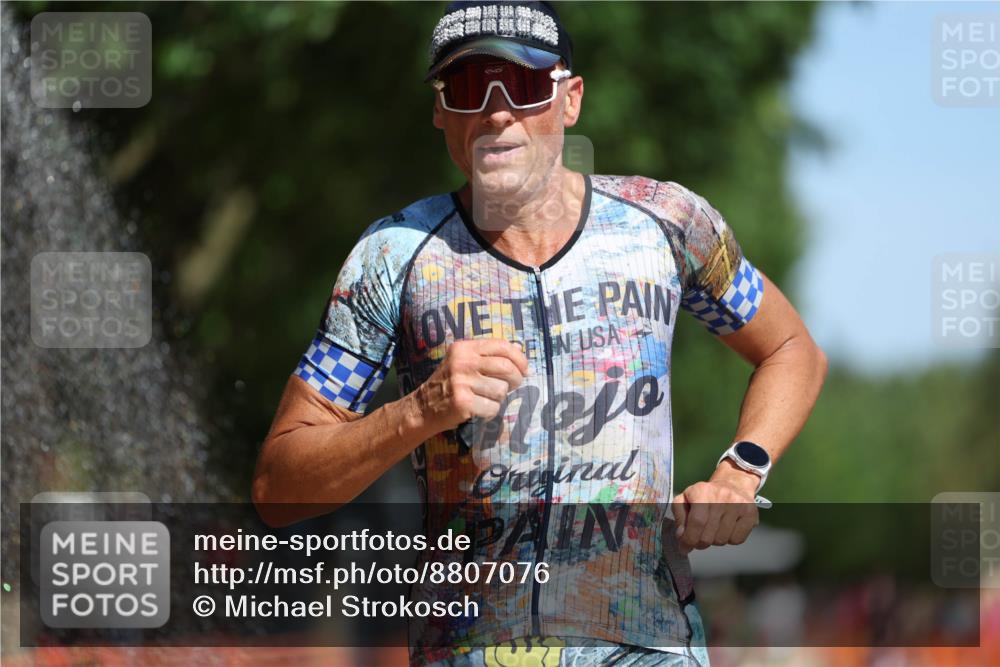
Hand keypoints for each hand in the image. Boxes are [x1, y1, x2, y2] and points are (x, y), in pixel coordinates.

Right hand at [413, 339, 528, 432]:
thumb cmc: (448, 384)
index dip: (519, 358)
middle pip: (505, 367)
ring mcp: (461, 382)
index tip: (525, 369)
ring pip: (501, 390)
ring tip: (485, 398)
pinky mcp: (463, 402)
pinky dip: (490, 412)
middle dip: (516, 379)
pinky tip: (478, 410)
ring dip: (498, 398)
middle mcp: (462, 362)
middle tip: (514, 386)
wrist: (423, 408)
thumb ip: (488, 355)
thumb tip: (519, 347)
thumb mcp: (464, 362)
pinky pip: (492, 407)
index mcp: (464, 348)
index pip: (501, 346)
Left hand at [671, 460, 760, 554]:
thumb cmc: (704, 495)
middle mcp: (722, 496)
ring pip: (722, 540)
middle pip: (708, 536)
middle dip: (700, 542)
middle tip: (698, 538)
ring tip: (714, 529)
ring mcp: (738, 505)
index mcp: (702, 491)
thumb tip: (681, 535)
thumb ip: (679, 517)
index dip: (689, 539)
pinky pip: (737, 540)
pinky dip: (730, 539)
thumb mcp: (685, 499)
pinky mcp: (751, 514)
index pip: (696, 522)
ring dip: (715, 540)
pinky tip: (727, 528)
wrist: (732, 484)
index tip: (684, 547)